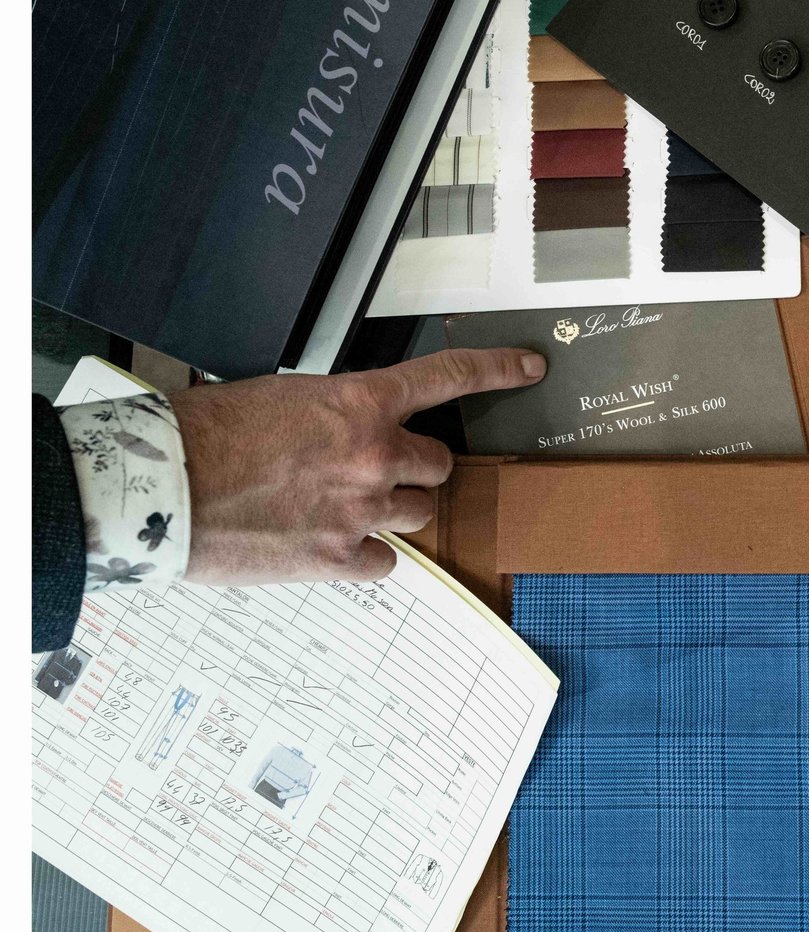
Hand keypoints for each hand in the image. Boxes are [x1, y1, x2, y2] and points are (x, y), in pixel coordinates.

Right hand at [170, 348, 544, 583]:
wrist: (155, 489)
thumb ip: (329, 414)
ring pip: (420, 514)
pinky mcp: (339, 559)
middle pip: (439, 464)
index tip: (529, 369)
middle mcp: (372, 455)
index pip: (449, 377)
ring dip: (394, 510)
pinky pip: (385, 562)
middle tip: (373, 470)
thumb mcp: (276, 399)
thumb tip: (340, 430)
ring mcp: (361, 510)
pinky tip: (329, 544)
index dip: (498, 370)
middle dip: (415, 466)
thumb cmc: (199, 436)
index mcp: (358, 403)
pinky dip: (365, 556)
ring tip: (342, 506)